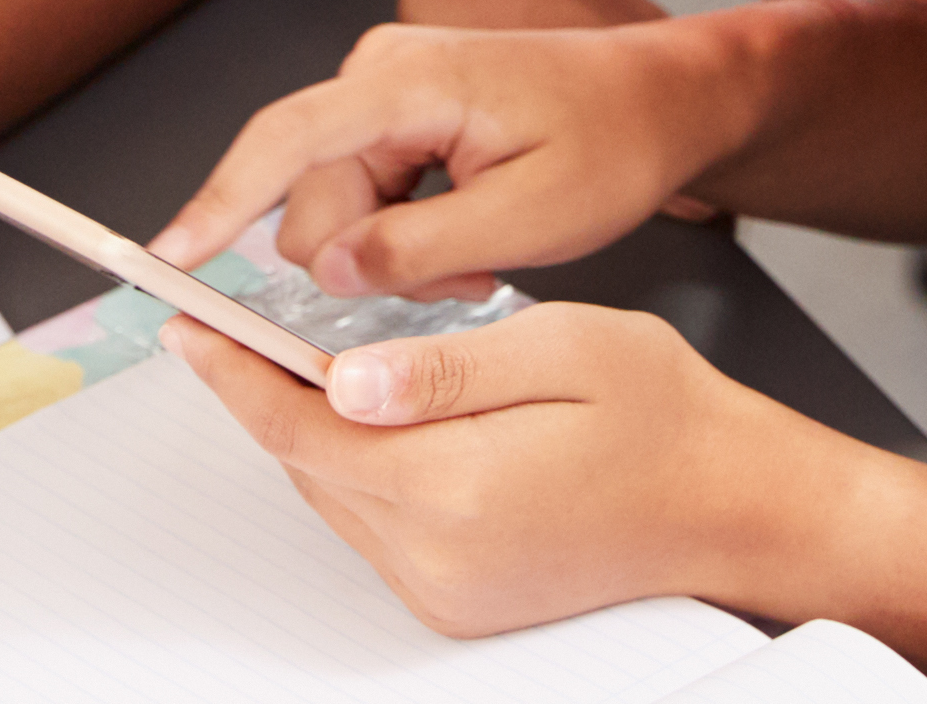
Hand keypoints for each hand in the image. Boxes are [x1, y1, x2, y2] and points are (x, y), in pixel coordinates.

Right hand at [155, 19, 741, 298]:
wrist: (657, 100)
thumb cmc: (611, 142)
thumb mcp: (528, 217)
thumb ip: (417, 248)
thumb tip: (326, 270)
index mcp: (408, 80)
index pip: (283, 141)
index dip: (217, 204)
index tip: (164, 260)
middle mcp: (378, 72)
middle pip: (310, 204)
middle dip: (368, 262)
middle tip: (466, 284)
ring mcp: (382, 90)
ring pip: (334, 212)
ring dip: (393, 256)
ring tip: (480, 259)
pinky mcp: (392, 115)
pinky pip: (359, 198)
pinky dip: (402, 236)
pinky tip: (467, 243)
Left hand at [173, 302, 856, 638]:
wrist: (737, 510)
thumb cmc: (668, 418)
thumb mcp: (562, 349)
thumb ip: (443, 365)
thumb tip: (341, 377)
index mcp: (459, 489)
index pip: (304, 426)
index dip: (235, 370)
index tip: (189, 321)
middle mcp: (440, 559)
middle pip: (310, 464)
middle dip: (269, 391)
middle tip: (235, 324)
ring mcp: (449, 594)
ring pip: (338, 496)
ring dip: (316, 430)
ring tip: (308, 358)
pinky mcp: (460, 605)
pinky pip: (377, 528)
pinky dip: (361, 469)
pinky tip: (379, 418)